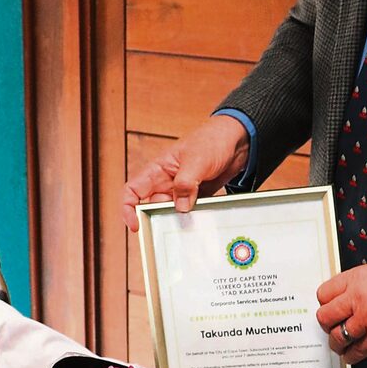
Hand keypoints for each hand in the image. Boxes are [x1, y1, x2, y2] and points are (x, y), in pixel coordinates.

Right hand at [122, 114, 250, 231]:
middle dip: (158, 219)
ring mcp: (182, 190)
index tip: (136, 225)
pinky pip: (191, 212)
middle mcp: (166, 182)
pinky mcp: (197, 196)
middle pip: (152, 207)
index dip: (129, 209)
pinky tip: (203, 219)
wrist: (237, 140)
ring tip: (191, 223)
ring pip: (173, 212)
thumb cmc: (212, 140)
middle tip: (171, 227)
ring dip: (180, 220)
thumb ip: (186, 183)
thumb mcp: (197, 160)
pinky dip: (195, 218)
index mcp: (158, 170)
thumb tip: (180, 208)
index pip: (133, 191)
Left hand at [317, 261, 366, 362]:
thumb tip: (351, 298)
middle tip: (331, 326)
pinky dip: (351, 356)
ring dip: (337, 343)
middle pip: (325, 316)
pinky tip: (351, 355)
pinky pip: (356, 352)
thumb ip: (363, 286)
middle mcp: (358, 299)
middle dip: (327, 324)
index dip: (326, 303)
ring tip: (340, 344)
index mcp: (358, 279)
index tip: (329, 309)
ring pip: (337, 337)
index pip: (324, 293)